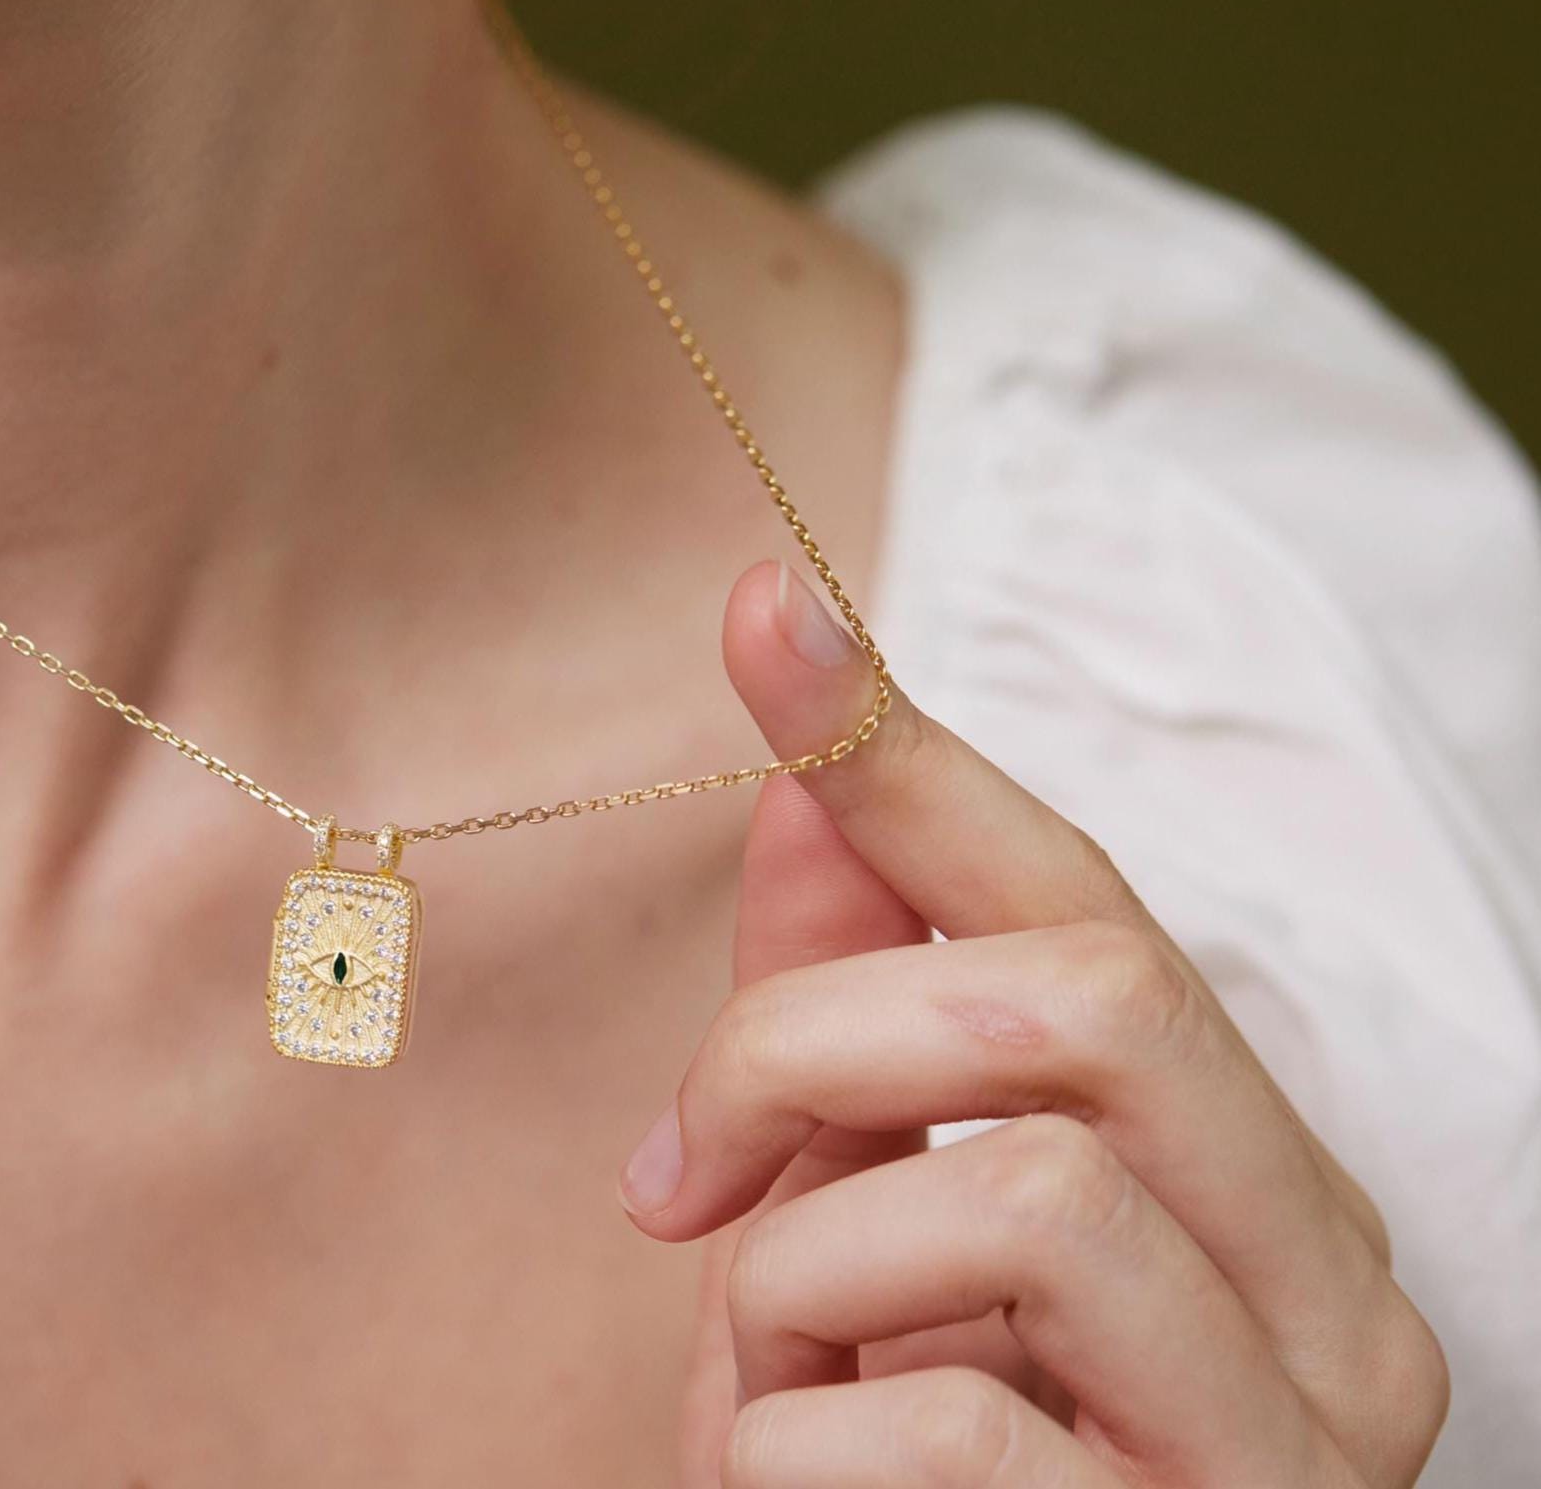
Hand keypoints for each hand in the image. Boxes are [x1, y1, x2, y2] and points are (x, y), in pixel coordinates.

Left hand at [627, 559, 1449, 1487]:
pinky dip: (789, 1436)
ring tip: (773, 1368)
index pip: (1090, 904)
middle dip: (812, 1039)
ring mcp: (1292, 1453)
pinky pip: (936, 1423)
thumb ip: (848, 1005)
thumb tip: (795, 763)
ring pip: (1021, 1188)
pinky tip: (799, 1480)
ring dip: (802, 1267)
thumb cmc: (918, 1467)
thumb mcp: (856, 1219)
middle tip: (676, 1169)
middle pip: (1086, 1002)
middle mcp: (1334, 1297)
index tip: (768, 608)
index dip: (914, 754)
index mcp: (1251, 1180)